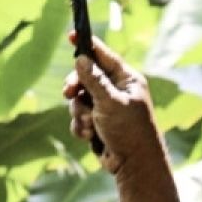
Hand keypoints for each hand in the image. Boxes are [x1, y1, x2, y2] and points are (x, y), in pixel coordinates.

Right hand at [64, 35, 164, 175]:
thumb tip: (81, 59)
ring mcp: (106, 109)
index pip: (104, 56)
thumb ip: (94, 80)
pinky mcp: (98, 125)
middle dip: (76, 88)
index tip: (71, 35)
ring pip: (79, 101)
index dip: (87, 46)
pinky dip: (81, 127)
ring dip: (80, 114)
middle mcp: (116, 91)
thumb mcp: (110, 102)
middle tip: (68, 93)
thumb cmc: (129, 131)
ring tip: (91, 125)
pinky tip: (90, 136)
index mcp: (126, 80)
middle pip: (86, 78)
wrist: (133, 166)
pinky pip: (79, 119)